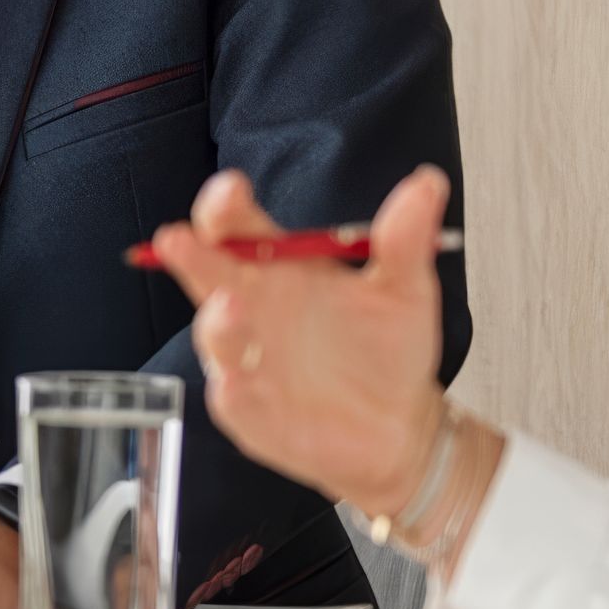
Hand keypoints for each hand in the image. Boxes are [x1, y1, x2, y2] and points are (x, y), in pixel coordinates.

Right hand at [144, 166, 453, 513]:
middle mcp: (252, 307)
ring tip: (229, 306)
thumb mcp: (404, 290)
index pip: (240, 227)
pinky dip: (234, 387)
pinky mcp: (250, 411)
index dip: (226, 207)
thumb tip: (427, 183)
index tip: (230, 191)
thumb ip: (404, 240)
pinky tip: (237, 381)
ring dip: (217, 322)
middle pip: (209, 273)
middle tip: (181, 238)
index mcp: (281, 267)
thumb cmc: (389, 350)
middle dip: (192, 254)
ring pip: (216, 336)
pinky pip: (234, 397)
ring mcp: (246, 360)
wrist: (400, 424)